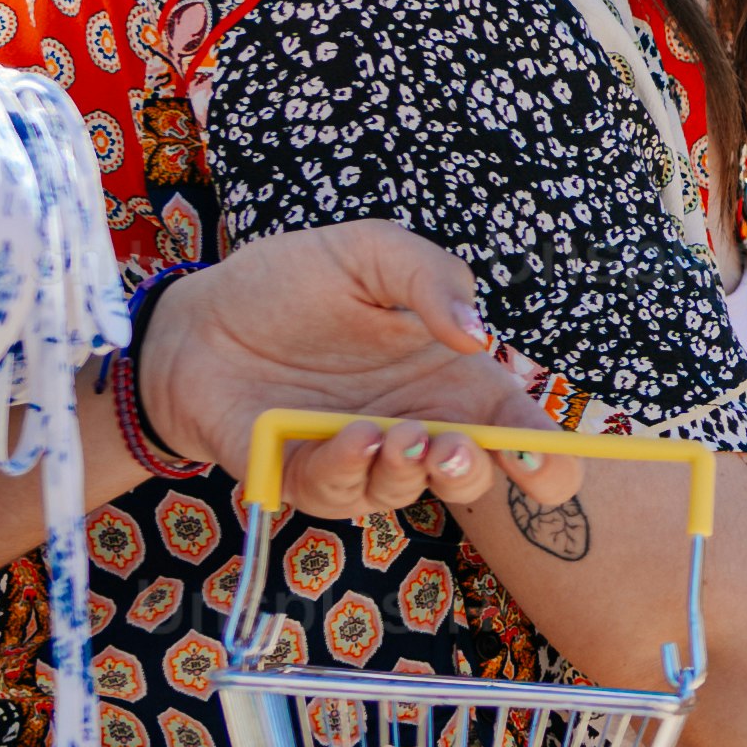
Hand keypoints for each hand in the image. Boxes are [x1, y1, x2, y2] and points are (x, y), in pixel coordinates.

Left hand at [139, 226, 540, 511]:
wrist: (199, 316)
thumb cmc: (291, 284)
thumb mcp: (370, 253)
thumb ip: (433, 278)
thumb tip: (480, 337)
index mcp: (451, 381)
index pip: (519, 433)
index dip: (548, 459)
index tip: (543, 457)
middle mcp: (416, 427)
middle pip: (475, 478)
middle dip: (476, 472)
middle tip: (455, 443)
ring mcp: (361, 460)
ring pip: (406, 493)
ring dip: (409, 471)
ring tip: (396, 432)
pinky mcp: (304, 478)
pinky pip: (339, 492)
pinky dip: (351, 468)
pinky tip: (354, 434)